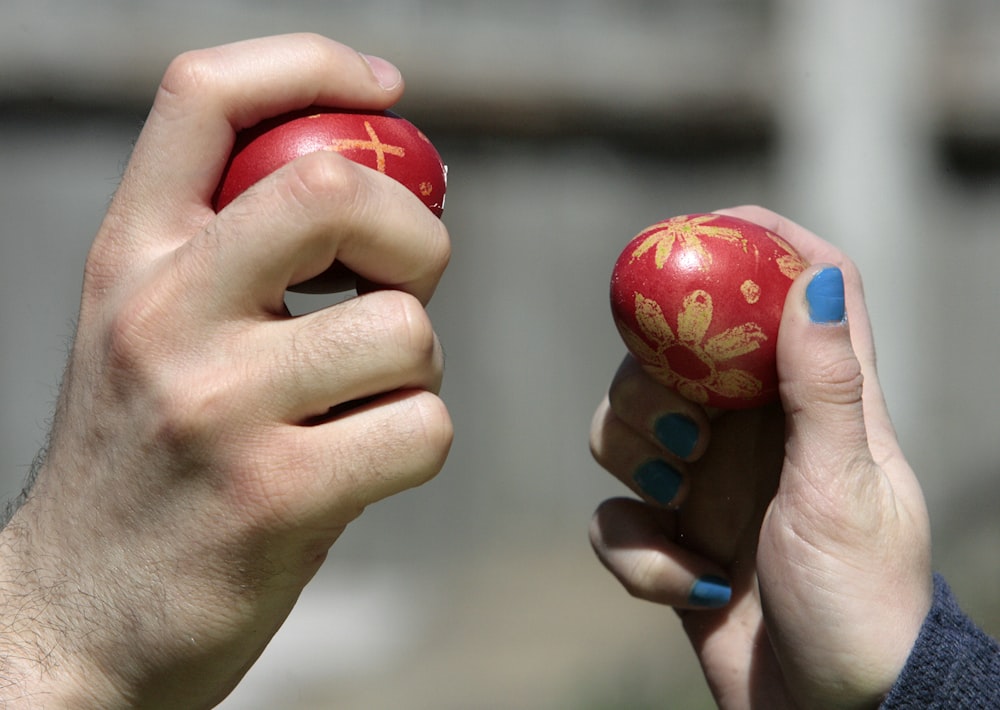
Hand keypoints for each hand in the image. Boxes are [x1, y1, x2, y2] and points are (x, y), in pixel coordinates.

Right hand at [0, 34, 451, 707]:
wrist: (80, 619)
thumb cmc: (153, 463)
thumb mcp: (159, 333)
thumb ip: (246, 259)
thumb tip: (396, 202)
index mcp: (132, 258)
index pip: (207, 96)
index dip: (312, 63)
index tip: (387, 93)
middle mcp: (162, 313)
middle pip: (335, 190)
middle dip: (415, 233)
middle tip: (405, 284)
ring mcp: (216, 403)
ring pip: (406, 331)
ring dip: (414, 371)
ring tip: (356, 411)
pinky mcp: (276, 494)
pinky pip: (422, 427)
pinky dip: (416, 444)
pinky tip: (355, 472)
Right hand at [589, 206, 931, 707]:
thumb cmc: (863, 603)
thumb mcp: (844, 489)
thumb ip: (826, 385)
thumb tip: (814, 279)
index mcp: (813, 402)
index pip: (800, 286)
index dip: (757, 240)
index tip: (700, 229)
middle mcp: (753, 431)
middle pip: (669, 353)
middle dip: (651, 388)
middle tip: (686, 439)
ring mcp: (706, 483)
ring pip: (622, 427)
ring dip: (635, 468)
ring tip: (684, 511)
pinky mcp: (671, 538)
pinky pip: (613, 519)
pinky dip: (637, 554)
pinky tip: (692, 587)